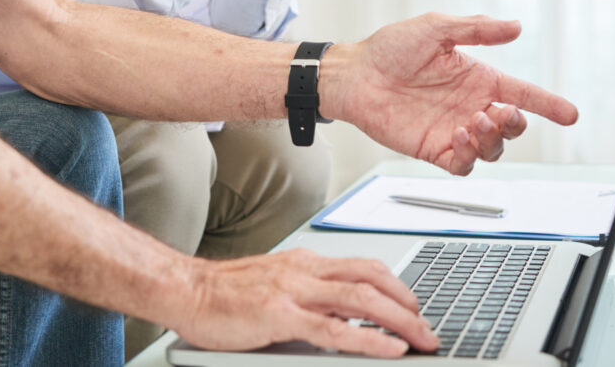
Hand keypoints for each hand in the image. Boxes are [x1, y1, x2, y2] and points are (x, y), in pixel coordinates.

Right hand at [172, 249, 438, 357]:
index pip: (364, 267)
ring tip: (422, 340)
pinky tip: (389, 350)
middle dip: (408, 305)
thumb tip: (343, 319)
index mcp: (306, 263)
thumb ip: (308, 297)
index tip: (416, 307)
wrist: (185, 289)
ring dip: (400, 321)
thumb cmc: (224, 294)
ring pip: (361, 300)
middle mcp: (305, 270)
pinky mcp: (280, 315)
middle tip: (429, 328)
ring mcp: (294, 291)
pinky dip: (368, 340)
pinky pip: (334, 330)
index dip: (397, 287)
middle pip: (372, 280)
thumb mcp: (275, 286)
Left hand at [322, 14, 578, 175]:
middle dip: (516, 124)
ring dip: (493, 140)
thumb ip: (476, 29)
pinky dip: (469, 156)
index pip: (523, 94)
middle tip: (500, 113)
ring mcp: (453, 129)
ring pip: (493, 149)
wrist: (355, 74)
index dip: (548, 104)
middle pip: (512, 127)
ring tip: (474, 122)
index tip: (570, 113)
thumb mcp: (436, 28)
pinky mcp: (433, 148)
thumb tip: (516, 26)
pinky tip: (458, 136)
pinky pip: (463, 164)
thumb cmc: (390, 48)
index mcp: (478, 78)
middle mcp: (470, 105)